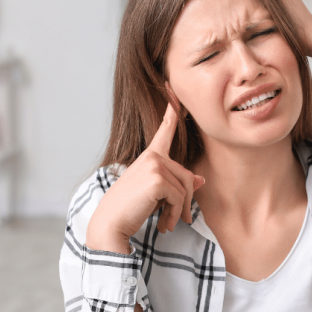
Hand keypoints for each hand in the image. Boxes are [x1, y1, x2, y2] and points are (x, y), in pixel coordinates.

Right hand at [86, 102, 204, 253]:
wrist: (111, 224)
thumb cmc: (130, 209)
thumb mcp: (157, 194)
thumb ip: (178, 184)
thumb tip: (200, 180)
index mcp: (150, 156)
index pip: (165, 130)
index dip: (172, 110)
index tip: (171, 87)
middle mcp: (152, 156)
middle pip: (187, 175)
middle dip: (186, 201)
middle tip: (181, 220)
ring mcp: (154, 164)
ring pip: (185, 188)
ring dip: (180, 211)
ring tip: (168, 224)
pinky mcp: (157, 178)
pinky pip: (179, 197)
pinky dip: (175, 214)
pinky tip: (163, 224)